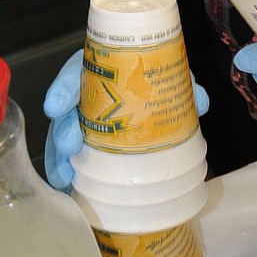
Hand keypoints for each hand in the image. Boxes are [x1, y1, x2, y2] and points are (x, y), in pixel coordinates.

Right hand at [43, 49, 210, 190]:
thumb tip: (199, 102)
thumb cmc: (156, 77)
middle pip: (67, 109)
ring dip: (60, 155)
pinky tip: (66, 185)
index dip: (64, 88)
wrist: (159, 89)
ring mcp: (84, 119)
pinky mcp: (86, 141)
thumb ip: (183, 84)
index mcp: (102, 70)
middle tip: (70, 145)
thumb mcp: (168, 74)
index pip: (76, 73)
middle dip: (64, 128)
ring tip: (65, 175)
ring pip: (63, 134)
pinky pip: (69, 153)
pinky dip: (66, 169)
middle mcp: (87, 93)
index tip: (57, 106)